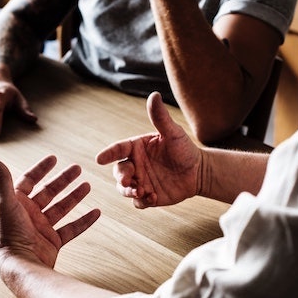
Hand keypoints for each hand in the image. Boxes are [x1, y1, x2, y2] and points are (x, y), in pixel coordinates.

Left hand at [0, 155, 99, 268]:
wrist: (21, 265)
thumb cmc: (11, 234)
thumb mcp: (6, 201)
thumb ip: (0, 178)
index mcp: (17, 204)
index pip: (29, 181)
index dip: (41, 169)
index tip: (54, 158)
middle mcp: (29, 215)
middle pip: (49, 192)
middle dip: (63, 180)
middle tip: (78, 168)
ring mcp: (42, 229)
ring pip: (61, 209)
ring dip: (74, 197)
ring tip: (87, 185)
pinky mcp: (53, 243)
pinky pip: (71, 229)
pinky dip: (84, 221)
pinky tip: (96, 212)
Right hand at [96, 92, 201, 207]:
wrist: (198, 172)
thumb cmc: (184, 149)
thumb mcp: (173, 133)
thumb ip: (160, 117)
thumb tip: (154, 95)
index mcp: (136, 148)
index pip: (118, 149)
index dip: (108, 153)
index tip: (99, 159)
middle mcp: (135, 165)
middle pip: (118, 172)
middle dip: (121, 177)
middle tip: (129, 181)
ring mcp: (140, 181)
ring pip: (124, 189)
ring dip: (129, 191)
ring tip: (141, 192)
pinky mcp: (147, 196)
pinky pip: (138, 202)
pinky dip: (141, 201)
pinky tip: (153, 197)